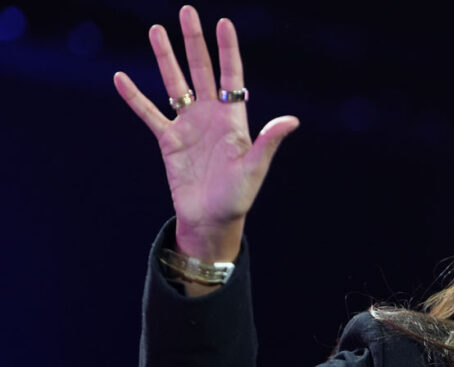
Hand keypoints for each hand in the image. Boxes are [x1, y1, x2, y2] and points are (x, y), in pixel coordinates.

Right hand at [114, 5, 298, 260]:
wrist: (211, 219)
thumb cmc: (238, 196)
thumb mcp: (255, 167)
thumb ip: (268, 141)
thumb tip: (292, 120)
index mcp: (233, 119)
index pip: (230, 75)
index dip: (227, 49)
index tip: (224, 22)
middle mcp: (210, 116)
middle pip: (201, 70)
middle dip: (194, 41)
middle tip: (187, 11)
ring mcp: (188, 126)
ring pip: (174, 84)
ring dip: (166, 58)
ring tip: (156, 30)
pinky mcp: (168, 141)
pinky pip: (149, 113)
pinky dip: (134, 97)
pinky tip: (121, 77)